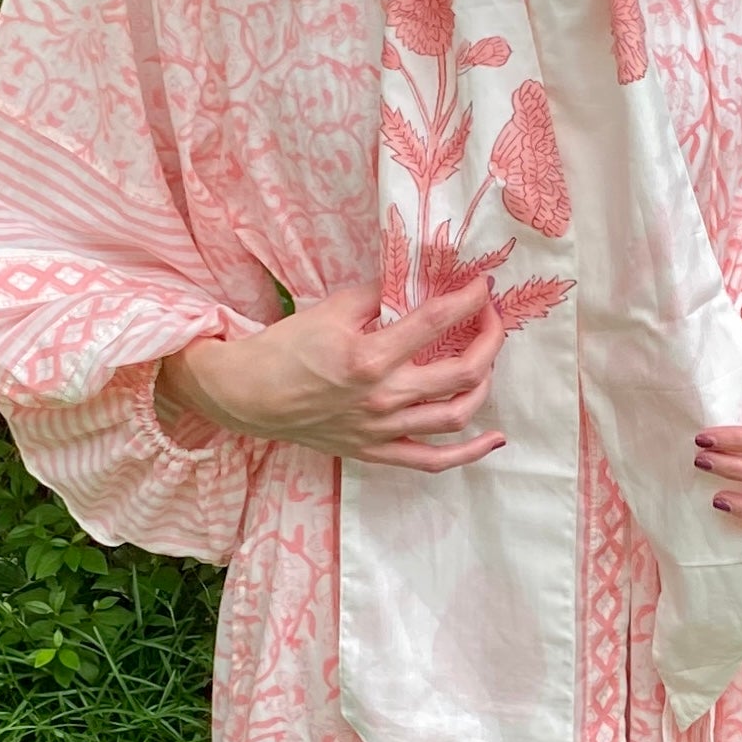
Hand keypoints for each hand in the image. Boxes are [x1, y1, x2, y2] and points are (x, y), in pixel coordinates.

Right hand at [162, 276, 503, 471]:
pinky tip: (493, 438)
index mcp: (371, 357)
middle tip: (491, 319)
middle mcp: (383, 397)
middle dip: (490, 339)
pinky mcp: (376, 451)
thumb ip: (377, 294)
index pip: (437, 322)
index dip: (469, 300)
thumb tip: (414, 282)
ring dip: (483, 386)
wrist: (247, 396)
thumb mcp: (330, 309)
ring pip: (457, 415)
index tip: (482, 286)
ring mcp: (383, 430)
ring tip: (487, 363)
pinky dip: (469, 453)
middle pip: (463, 372)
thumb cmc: (286, 349)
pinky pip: (433, 460)